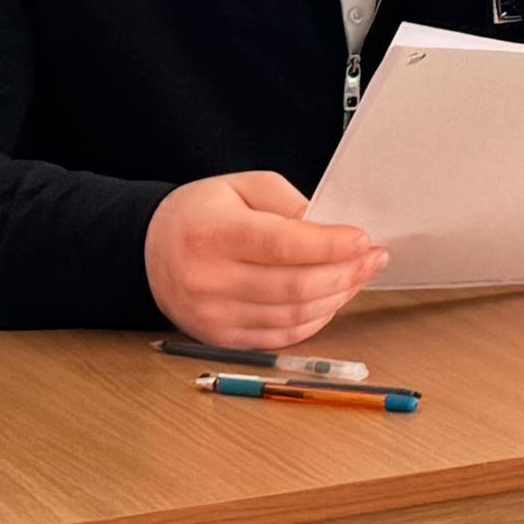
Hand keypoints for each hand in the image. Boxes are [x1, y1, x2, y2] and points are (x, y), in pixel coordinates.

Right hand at [146, 172, 384, 353]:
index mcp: (215, 234)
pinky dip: (313, 321)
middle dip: (346, 274)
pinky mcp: (218, 338)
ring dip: (336, 298)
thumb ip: (286, 202)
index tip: (363, 239)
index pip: (283, 245)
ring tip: (359, 277)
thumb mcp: (240, 186)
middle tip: (375, 259)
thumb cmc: (200, 214)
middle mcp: (209, 280)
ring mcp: (212, 316)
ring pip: (291, 317)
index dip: (330, 246)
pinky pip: (278, 337)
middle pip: (293, 287)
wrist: (148, 251)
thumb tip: (328, 229)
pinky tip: (331, 300)